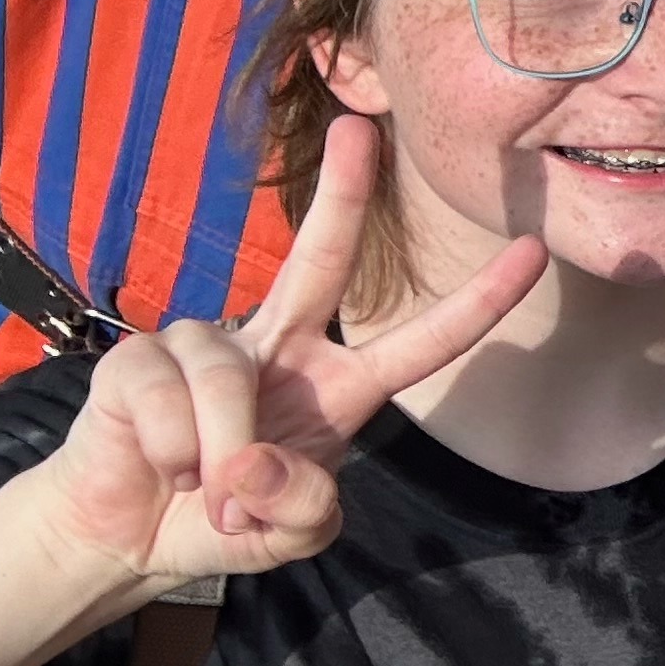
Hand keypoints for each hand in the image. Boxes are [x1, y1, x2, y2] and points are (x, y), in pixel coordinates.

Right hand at [22, 121, 544, 592]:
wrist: (130, 536)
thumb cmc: (224, 521)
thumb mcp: (292, 534)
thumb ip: (304, 512)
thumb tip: (258, 460)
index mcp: (339, 385)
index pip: (422, 340)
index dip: (477, 300)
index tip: (535, 250)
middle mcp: (280, 345)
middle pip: (320, 258)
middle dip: (343, 192)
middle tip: (359, 129)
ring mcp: (208, 343)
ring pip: (229, 383)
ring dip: (219, 457)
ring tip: (202, 486)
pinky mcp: (140, 357)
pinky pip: (171, 401)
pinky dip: (173, 452)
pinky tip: (162, 464)